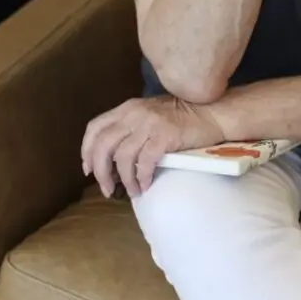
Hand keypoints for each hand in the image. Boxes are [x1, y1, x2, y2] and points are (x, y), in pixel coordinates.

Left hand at [81, 95, 224, 197]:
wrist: (213, 112)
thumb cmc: (183, 117)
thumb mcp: (151, 115)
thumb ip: (132, 128)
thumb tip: (115, 158)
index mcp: (128, 108)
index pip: (95, 128)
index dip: (87, 151)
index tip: (88, 170)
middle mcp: (135, 113)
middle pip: (103, 145)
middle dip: (100, 171)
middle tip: (107, 188)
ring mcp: (150, 124)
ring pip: (122, 157)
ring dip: (123, 179)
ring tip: (132, 191)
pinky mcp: (165, 135)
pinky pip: (144, 162)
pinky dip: (141, 177)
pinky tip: (145, 185)